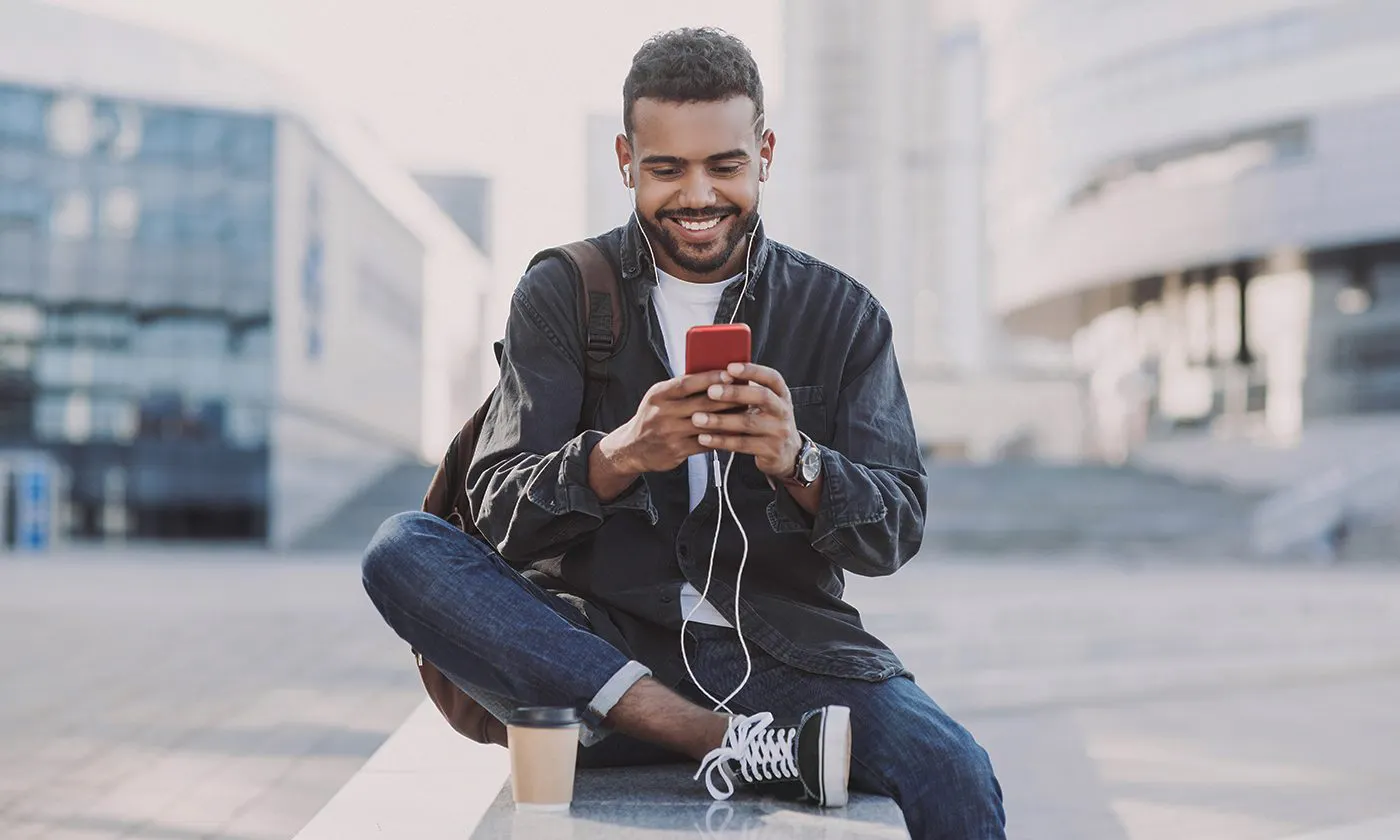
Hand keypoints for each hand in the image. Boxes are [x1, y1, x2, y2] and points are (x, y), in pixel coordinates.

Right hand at [597, 371, 738, 477]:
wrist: (631, 448)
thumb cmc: (651, 418)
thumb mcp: (659, 397)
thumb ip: (681, 388)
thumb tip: (713, 374)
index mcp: (659, 394)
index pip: (687, 383)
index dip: (710, 378)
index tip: (729, 374)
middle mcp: (662, 413)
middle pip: (701, 403)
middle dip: (727, 397)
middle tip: (747, 392)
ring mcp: (670, 433)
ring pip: (706, 424)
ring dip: (729, 418)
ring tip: (746, 412)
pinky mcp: (677, 451)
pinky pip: (706, 443)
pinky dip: (722, 437)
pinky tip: (735, 432)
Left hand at [690, 363, 801, 479]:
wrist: (787, 453)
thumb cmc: (767, 421)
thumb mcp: (765, 404)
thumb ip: (747, 391)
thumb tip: (715, 375)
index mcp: (781, 394)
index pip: (771, 377)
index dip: (752, 370)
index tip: (730, 367)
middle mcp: (783, 411)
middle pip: (762, 397)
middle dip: (734, 393)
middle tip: (710, 391)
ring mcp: (779, 432)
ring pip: (748, 423)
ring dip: (720, 420)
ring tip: (697, 418)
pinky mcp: (770, 451)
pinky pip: (742, 444)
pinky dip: (720, 441)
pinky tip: (703, 438)